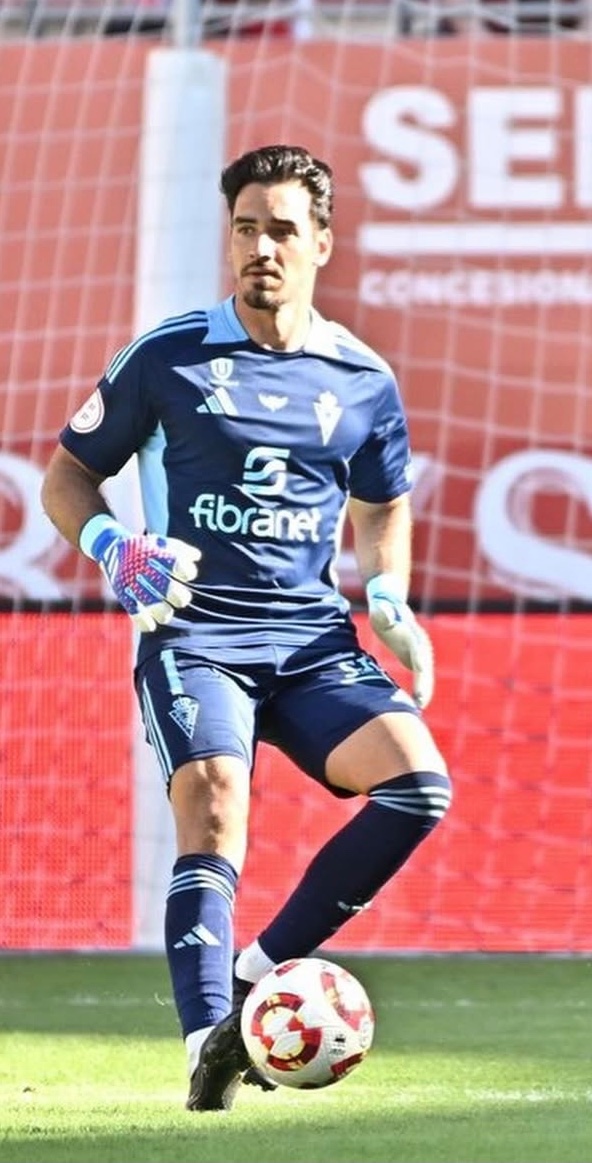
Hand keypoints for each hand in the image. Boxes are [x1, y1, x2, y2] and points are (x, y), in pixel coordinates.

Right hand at [81, 517, 200, 631]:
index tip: (186, 574)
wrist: (112, 547)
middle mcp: (146, 570)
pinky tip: (151, 624)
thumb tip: (196, 557)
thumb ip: (182, 550)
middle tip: (180, 598)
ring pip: (155, 606)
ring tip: (166, 611)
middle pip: (170, 590)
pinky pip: (136, 614)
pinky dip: (145, 623)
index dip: (188, 572)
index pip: (180, 566)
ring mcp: (134, 583)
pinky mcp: (123, 593)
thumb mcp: (162, 542)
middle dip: (181, 597)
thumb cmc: (145, 547)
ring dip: (165, 612)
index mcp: (157, 555)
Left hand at [366, 575, 433, 708]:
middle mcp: (421, 646)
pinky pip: (420, 676)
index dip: (421, 677)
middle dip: (425, 687)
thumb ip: (382, 613)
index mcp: (414, 637)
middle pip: (425, 670)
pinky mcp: (414, 658)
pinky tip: (414, 705)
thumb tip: (383, 613)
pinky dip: (419, 689)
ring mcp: (419, 653)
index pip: (420, 660)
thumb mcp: (381, 610)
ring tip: (418, 708)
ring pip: (425, 675)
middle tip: (420, 705)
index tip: (419, 692)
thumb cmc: (383, 609)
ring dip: (424, 691)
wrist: (390, 605)